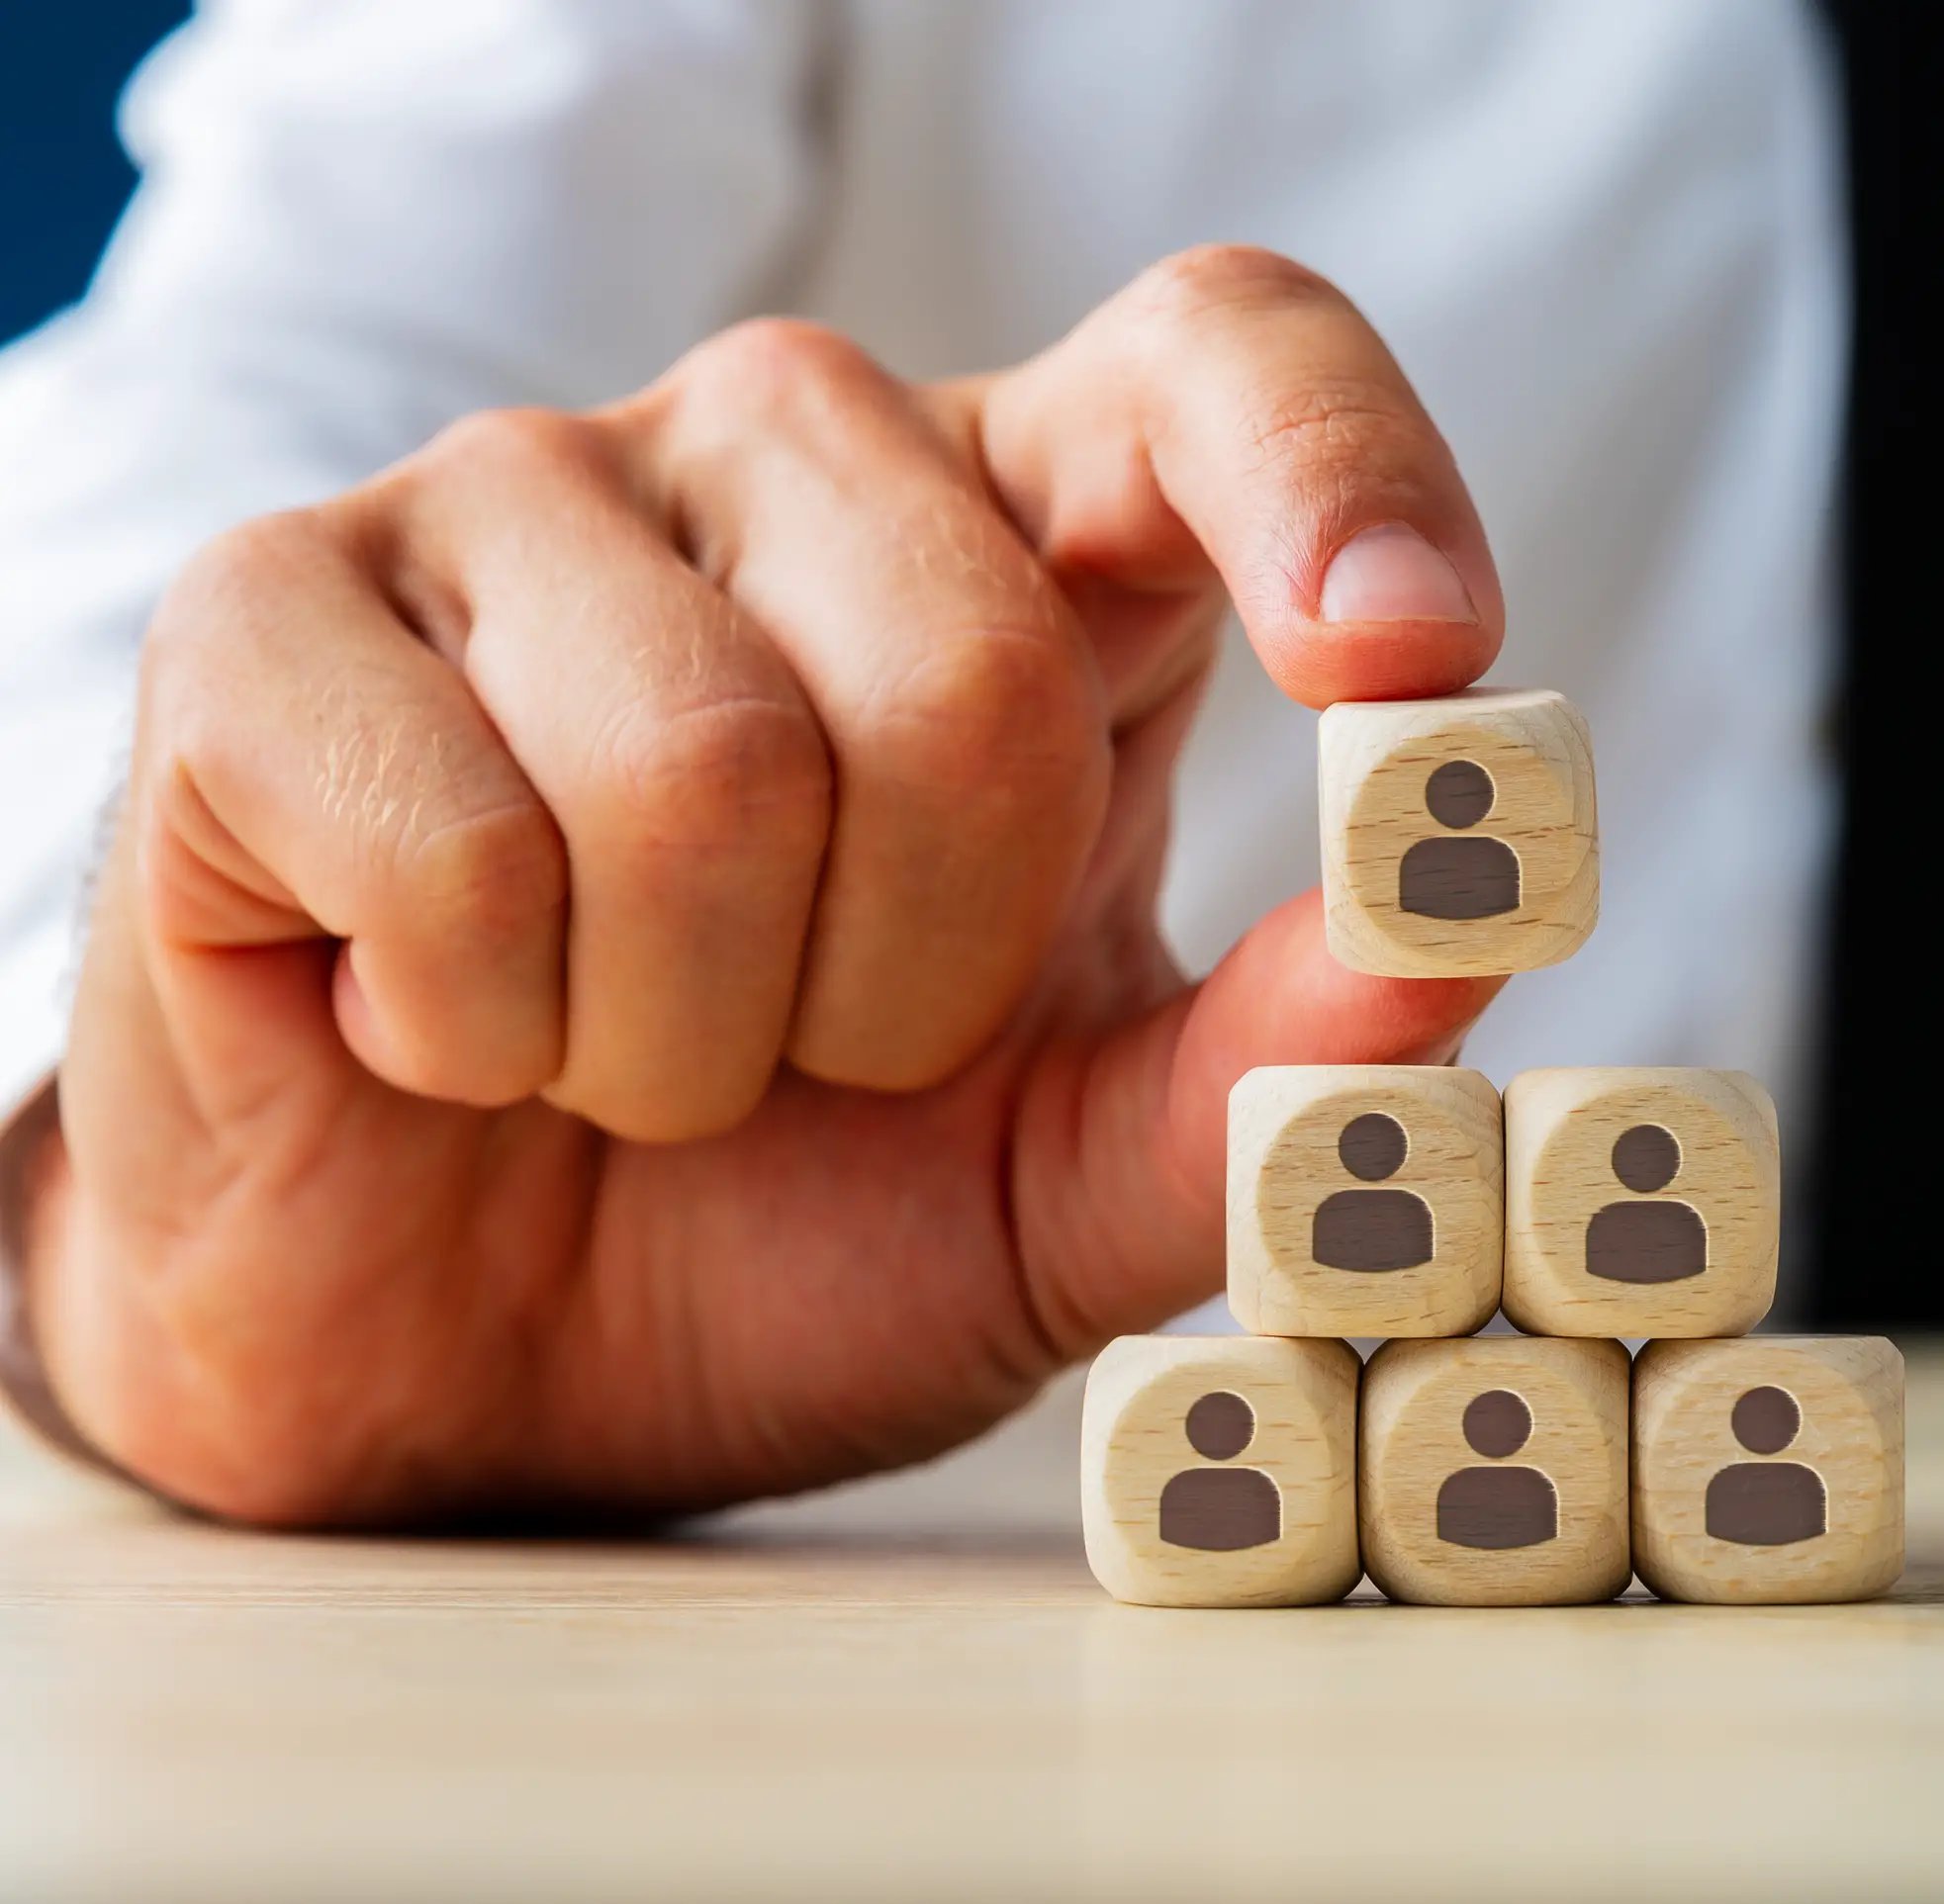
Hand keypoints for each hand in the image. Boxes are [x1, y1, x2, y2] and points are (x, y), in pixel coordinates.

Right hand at [25, 247, 1506, 1525]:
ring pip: (709, 763)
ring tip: (641, 1055)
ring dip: (706, 1032)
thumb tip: (1462, 925)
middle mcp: (786, 460)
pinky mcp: (268, 612)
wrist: (466, 1360)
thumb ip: (1274, 1064)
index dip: (1336, 473)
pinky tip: (454, 1026)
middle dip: (923, 978)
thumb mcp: (1075, 1179)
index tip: (1410, 668)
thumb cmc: (790, 1222)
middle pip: (972, 662)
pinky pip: (466, 836)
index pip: (1218, 357)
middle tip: (826, 1058)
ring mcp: (517, 502)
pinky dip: (494, 1031)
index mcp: (1026, 544)